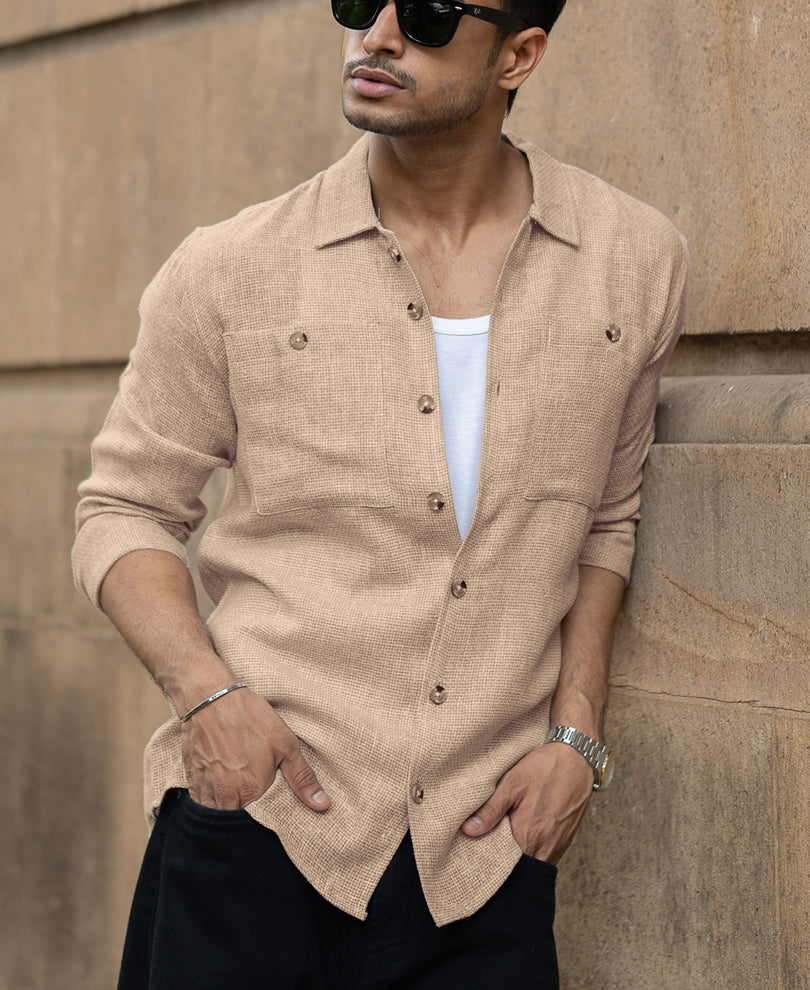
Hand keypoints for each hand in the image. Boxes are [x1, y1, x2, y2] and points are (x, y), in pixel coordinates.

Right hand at [181, 687, 330, 812]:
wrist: (211, 697)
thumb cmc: (250, 718)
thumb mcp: (285, 744)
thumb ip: (302, 778)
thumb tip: (322, 805)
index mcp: (251, 791)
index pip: (258, 820)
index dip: (263, 810)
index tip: (265, 796)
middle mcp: (225, 796)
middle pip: (236, 818)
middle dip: (243, 810)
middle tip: (249, 786)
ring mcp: (205, 789)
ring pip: (216, 812)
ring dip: (225, 805)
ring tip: (235, 783)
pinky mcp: (191, 779)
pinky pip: (200, 801)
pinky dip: (210, 796)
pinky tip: (219, 778)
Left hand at [461, 743, 592, 862]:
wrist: (577, 758)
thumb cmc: (544, 768)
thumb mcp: (512, 783)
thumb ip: (491, 809)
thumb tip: (469, 830)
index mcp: (529, 836)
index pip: (505, 866)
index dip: (490, 862)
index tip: (478, 852)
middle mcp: (546, 848)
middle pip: (520, 868)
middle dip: (505, 862)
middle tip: (490, 843)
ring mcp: (558, 846)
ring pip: (534, 863)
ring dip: (520, 856)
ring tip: (505, 838)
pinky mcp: (566, 840)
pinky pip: (546, 855)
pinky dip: (533, 850)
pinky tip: (524, 833)